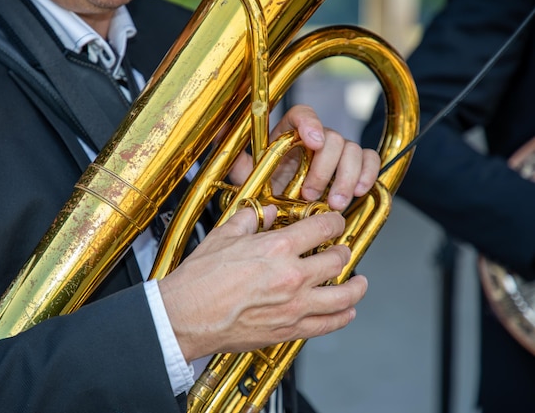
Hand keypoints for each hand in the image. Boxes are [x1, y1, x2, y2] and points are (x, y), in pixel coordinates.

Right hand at [158, 205, 367, 362]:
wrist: (185, 317)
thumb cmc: (200, 280)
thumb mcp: (223, 237)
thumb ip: (250, 221)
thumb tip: (265, 213)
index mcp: (277, 248)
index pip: (323, 229)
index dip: (335, 223)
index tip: (336, 223)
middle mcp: (292, 276)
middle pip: (338, 260)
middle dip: (345, 252)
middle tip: (343, 250)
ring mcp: (294, 306)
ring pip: (343, 296)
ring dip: (356, 287)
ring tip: (359, 283)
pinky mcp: (289, 330)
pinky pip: (328, 324)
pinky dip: (343, 317)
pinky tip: (346, 311)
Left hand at [228, 105, 379, 210]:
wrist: (283, 209)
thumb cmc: (268, 189)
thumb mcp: (248, 176)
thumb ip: (237, 158)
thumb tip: (217, 131)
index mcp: (289, 134)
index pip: (303, 114)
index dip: (310, 123)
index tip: (312, 141)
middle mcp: (315, 139)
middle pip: (332, 137)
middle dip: (324, 168)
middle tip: (312, 194)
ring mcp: (336, 153)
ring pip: (353, 150)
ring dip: (346, 177)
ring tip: (335, 203)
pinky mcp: (352, 167)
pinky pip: (369, 160)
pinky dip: (368, 174)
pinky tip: (358, 191)